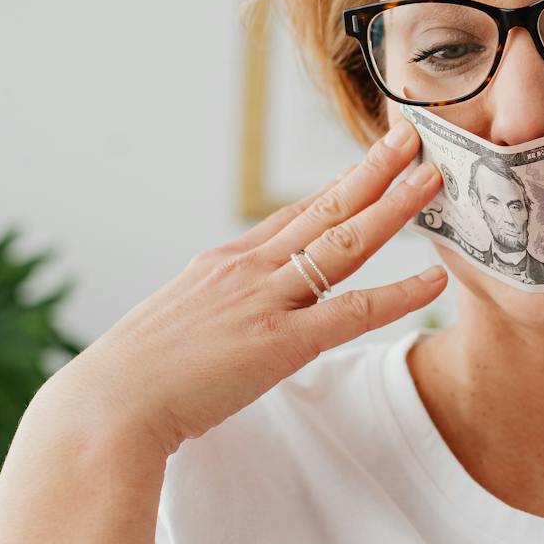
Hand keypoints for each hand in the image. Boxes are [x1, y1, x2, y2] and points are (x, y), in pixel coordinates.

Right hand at [45, 122, 446, 459]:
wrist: (109, 405)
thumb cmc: (137, 376)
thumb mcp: (179, 322)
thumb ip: (217, 309)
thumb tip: (236, 315)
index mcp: (224, 263)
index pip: (294, 214)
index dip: (339, 185)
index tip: (372, 160)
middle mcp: (247, 269)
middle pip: (324, 209)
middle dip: (373, 171)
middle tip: (412, 138)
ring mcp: (265, 301)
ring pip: (344, 243)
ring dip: (392, 207)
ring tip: (431, 180)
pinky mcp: (279, 343)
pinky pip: (353, 312)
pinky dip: (398, 295)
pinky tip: (434, 280)